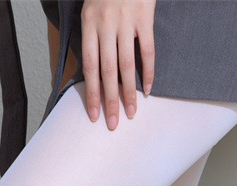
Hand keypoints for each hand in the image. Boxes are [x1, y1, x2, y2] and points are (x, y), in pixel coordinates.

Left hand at [80, 0, 155, 127]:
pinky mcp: (145, 19)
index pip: (89, 66)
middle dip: (109, 100)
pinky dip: (148, 73)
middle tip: (111, 123)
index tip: (93, 114)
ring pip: (126, 65)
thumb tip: (92, 73)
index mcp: (89, 24)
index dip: (91, 92)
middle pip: (107, 71)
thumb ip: (91, 38)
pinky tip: (147, 90)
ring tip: (131, 113)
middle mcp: (106, 24)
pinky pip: (147, 51)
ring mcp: (126, 21)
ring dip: (128, 92)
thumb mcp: (91, 11)